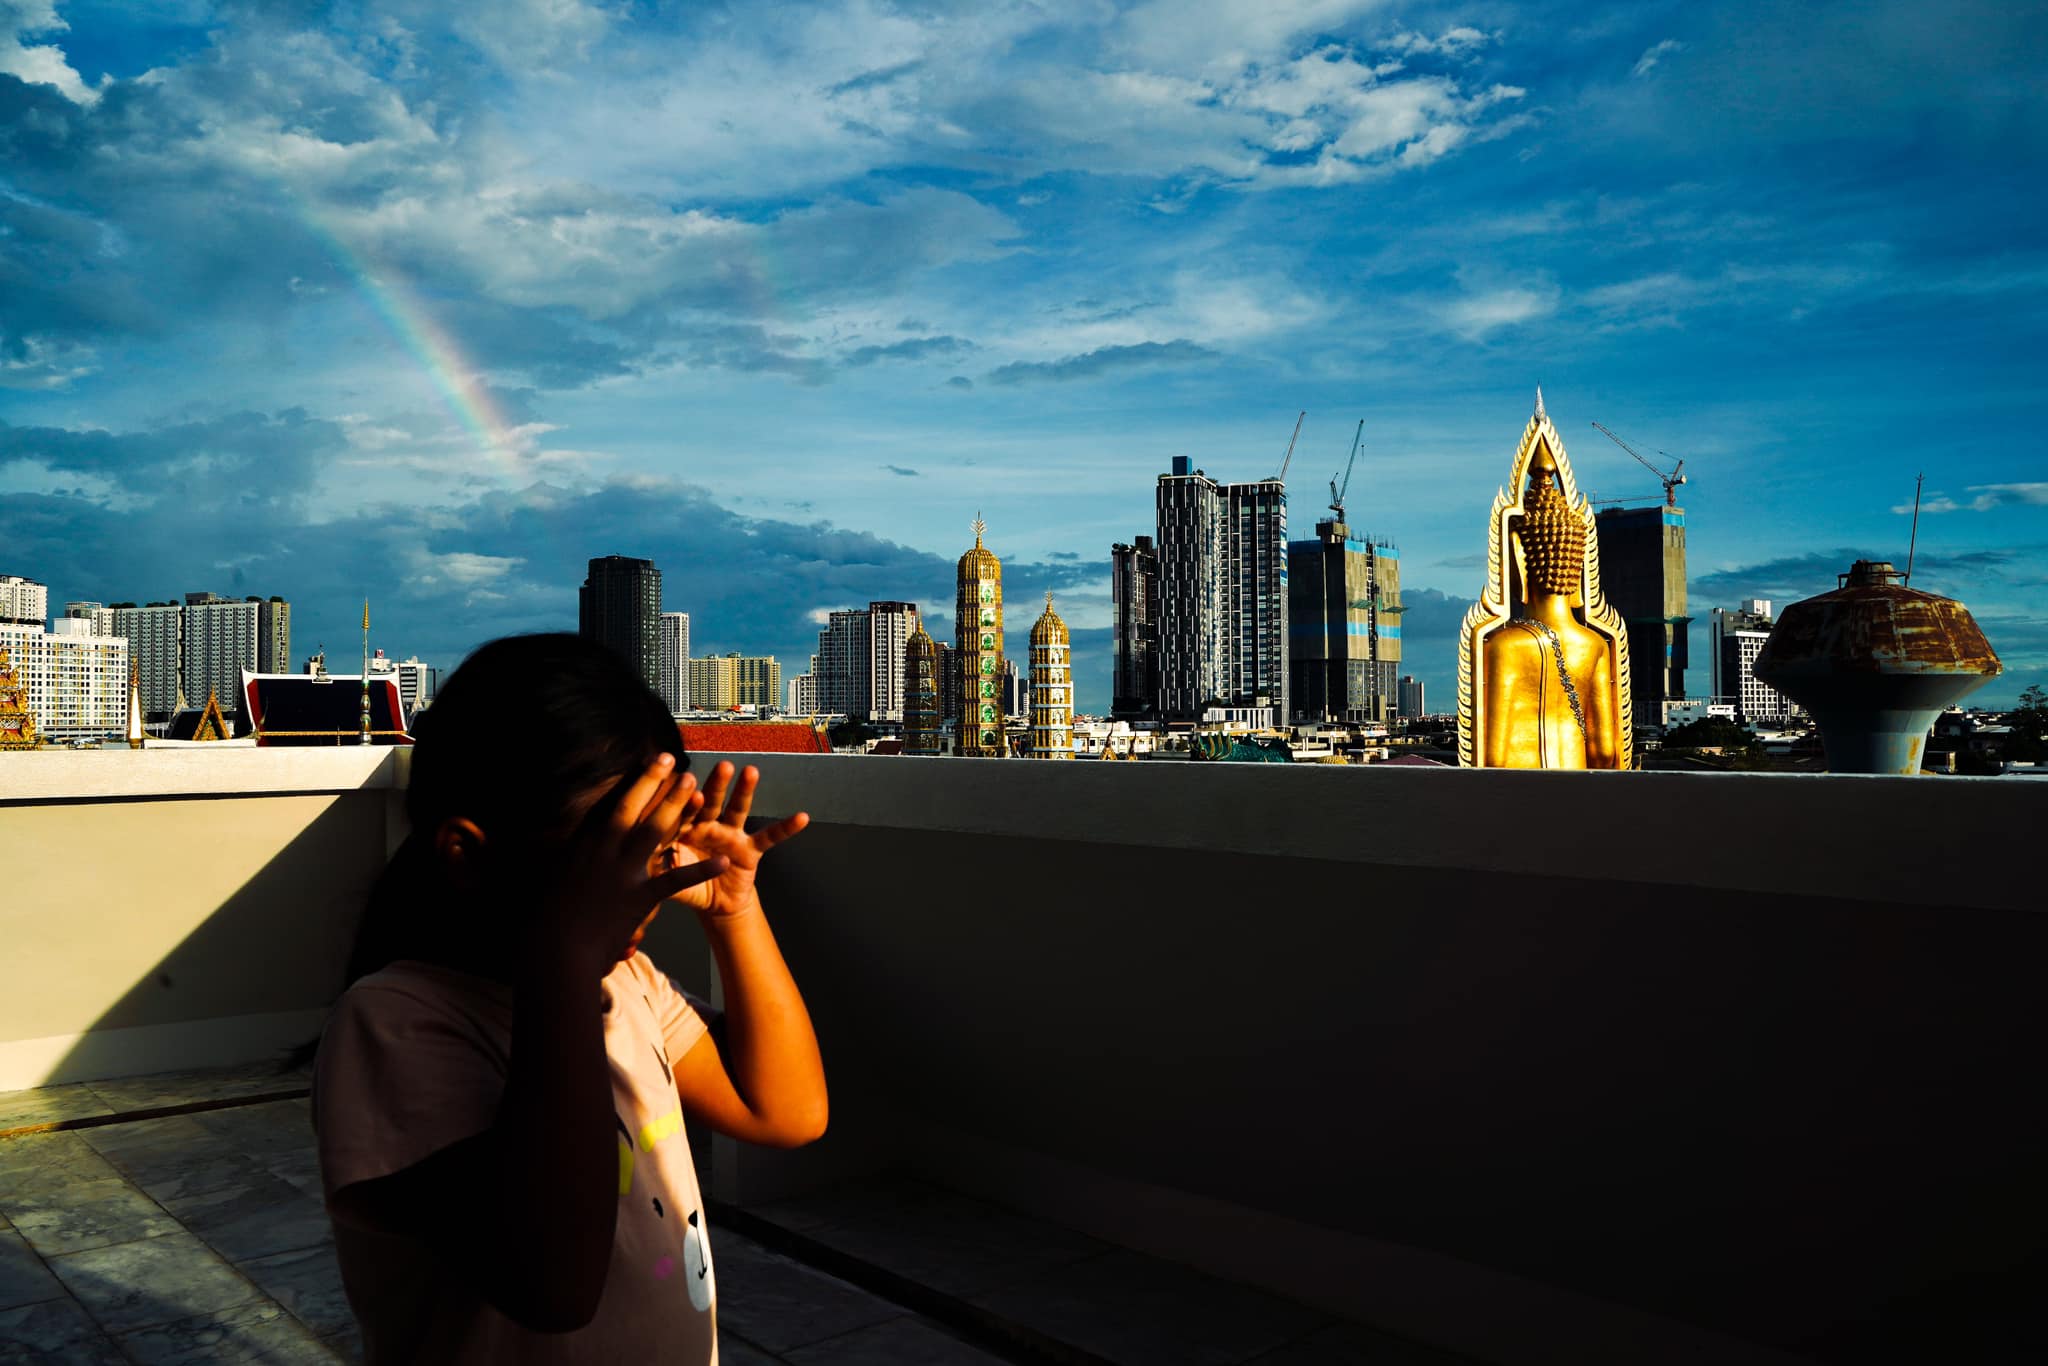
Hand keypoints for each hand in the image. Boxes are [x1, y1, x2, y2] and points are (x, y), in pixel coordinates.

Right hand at [534, 754, 726, 975]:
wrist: (555, 952)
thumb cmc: (543, 921)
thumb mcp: (548, 881)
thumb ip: (559, 859)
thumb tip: (547, 839)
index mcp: (582, 846)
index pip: (610, 808)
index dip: (630, 785)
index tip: (643, 765)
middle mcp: (604, 852)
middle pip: (632, 809)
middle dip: (653, 782)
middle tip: (671, 759)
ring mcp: (624, 873)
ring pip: (654, 832)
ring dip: (676, 806)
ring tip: (693, 784)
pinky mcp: (640, 897)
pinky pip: (677, 880)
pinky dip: (702, 870)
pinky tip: (724, 860)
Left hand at [651, 762, 807, 920]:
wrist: (713, 904)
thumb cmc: (687, 886)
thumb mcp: (670, 880)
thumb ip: (662, 869)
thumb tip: (650, 862)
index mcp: (684, 830)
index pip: (684, 813)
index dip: (688, 803)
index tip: (691, 789)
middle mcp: (708, 825)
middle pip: (712, 800)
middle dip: (717, 784)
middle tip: (723, 766)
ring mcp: (731, 834)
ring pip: (738, 809)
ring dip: (745, 791)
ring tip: (751, 772)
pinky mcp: (751, 849)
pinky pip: (770, 837)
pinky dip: (786, 828)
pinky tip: (802, 817)